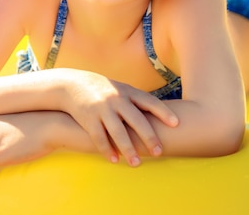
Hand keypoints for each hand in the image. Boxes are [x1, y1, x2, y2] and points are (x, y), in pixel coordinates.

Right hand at [61, 71, 178, 166]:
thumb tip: (161, 114)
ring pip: (118, 132)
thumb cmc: (103, 90)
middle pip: (136, 120)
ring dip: (128, 149)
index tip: (176, 124)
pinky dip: (107, 150)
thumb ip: (136, 100)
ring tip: (136, 164)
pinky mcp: (88, 119)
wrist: (72, 85)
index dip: (163, 112)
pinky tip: (114, 160)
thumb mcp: (120, 89)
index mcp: (127, 91)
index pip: (149, 101)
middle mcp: (116, 99)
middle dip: (148, 137)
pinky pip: (99, 137)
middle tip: (158, 152)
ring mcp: (102, 109)